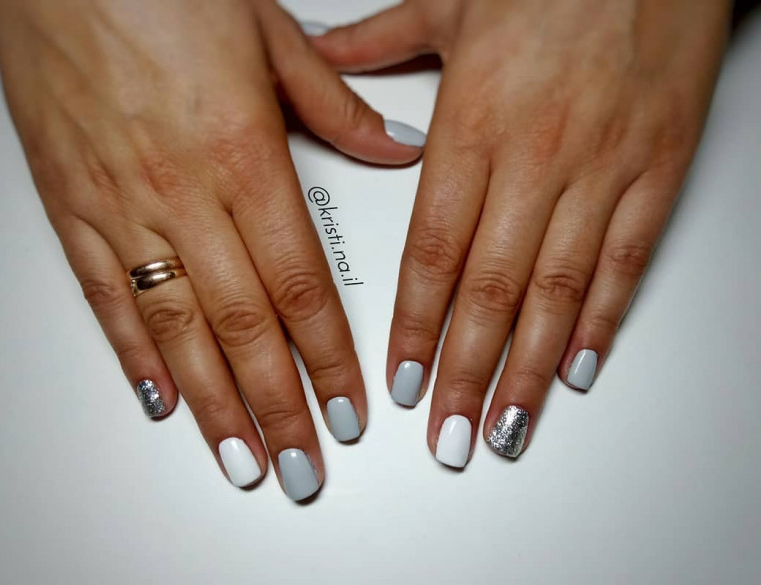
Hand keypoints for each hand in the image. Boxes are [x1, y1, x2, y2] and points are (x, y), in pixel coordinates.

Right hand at [0, 0, 424, 499]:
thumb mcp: (270, 33)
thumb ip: (338, 106)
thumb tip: (397, 146)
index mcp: (242, 153)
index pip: (301, 285)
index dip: (328, 358)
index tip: (347, 408)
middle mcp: (180, 190)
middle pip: (244, 326)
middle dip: (278, 407)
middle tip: (301, 466)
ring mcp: (120, 204)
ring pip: (175, 328)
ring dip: (213, 404)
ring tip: (241, 458)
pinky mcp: (71, 203)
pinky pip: (106, 295)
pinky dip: (133, 355)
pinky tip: (162, 398)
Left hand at [309, 0, 729, 465]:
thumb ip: (375, 43)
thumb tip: (322, 53)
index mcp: (475, 123)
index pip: (433, 251)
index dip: (415, 327)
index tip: (402, 382)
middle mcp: (537, 155)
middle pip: (489, 289)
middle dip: (464, 373)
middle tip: (448, 436)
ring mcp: (602, 169)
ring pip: (557, 290)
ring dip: (526, 370)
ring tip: (503, 427)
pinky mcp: (657, 169)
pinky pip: (626, 260)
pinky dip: (602, 320)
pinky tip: (577, 367)